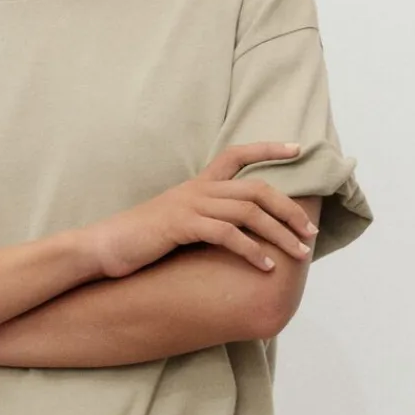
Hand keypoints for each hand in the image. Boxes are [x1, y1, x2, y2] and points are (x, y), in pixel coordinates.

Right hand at [83, 142, 318, 277]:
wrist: (104, 246)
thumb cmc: (141, 239)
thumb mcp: (178, 221)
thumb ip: (205, 218)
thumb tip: (233, 232)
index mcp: (197, 184)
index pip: (237, 154)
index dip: (268, 148)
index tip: (298, 148)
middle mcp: (198, 189)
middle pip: (256, 189)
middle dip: (289, 209)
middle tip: (310, 232)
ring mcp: (190, 206)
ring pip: (249, 212)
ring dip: (279, 234)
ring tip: (299, 252)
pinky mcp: (182, 226)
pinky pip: (227, 235)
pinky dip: (252, 251)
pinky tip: (266, 266)